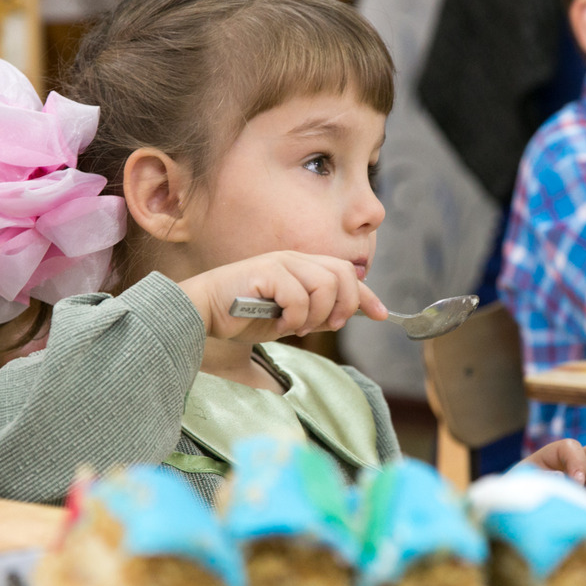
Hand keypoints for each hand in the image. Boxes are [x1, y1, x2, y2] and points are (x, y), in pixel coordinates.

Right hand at [179, 251, 387, 341]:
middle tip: (328, 326)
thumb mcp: (288, 318)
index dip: (367, 295)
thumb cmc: (241, 315)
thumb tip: (345, 317)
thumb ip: (315, 313)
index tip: (382, 315)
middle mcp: (295, 259)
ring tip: (295, 327)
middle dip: (345, 305)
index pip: (346, 273)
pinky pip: (298, 296)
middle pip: (344, 275)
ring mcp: (281, 262)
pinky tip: (280, 324)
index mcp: (302, 266)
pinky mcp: (266, 271)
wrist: (203, 312)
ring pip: (326, 285)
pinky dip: (295, 317)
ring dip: (317, 314)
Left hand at [517, 438, 585, 513]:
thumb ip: (535, 483)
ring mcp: (585, 490)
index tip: (575, 480)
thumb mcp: (517, 488)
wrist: (508, 529)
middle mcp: (571, 470)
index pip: (569, 447)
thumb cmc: (510, 503)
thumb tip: (558, 483)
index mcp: (550, 459)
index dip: (576, 460)